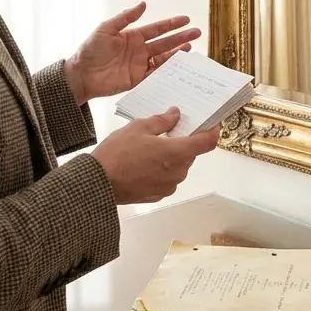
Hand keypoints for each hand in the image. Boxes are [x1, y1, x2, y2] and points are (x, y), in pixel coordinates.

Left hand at [66, 2, 200, 105]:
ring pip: (164, 58)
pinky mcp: (138, 79)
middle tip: (197, 32)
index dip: (172, 24)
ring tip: (191, 48)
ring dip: (177, 53)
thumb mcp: (105, 29)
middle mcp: (139, 50)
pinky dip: (167, 72)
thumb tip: (143, 4)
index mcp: (133, 36)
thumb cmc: (89, 50)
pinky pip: (156, 75)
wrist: (81, 75)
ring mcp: (139, 65)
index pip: (157, 29)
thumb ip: (124, 18)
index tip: (186, 19)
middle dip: (181, 37)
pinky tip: (178, 68)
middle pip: (165, 43)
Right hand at [92, 108, 219, 203]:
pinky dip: (160, 170)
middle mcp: (178, 171)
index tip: (209, 125)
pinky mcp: (158, 195)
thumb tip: (175, 115)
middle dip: (181, 142)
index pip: (208, 142)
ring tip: (146, 148)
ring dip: (169, 156)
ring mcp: (169, 185)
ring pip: (178, 166)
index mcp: (178, 152)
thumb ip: (162, 121)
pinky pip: (166, 178)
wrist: (99, 183)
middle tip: (164, 132)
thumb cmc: (117, 154)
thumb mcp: (139, 127)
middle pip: (190, 153)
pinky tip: (142, 163)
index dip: (211, 131)